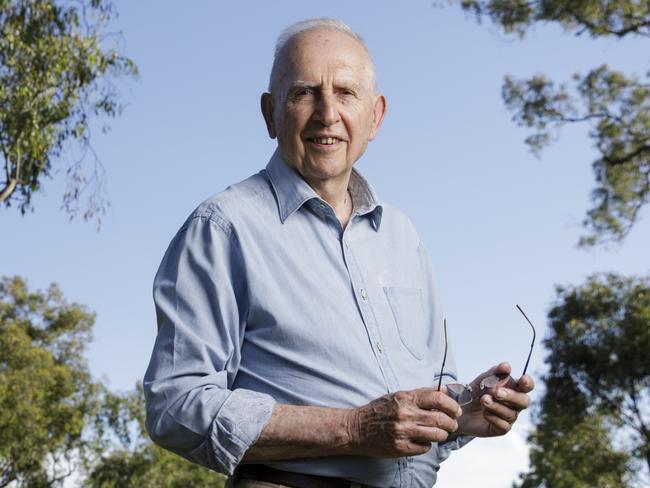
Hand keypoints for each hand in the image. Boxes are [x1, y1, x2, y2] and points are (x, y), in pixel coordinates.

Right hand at [347, 387, 462, 456]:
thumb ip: (422, 393)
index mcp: (405, 398)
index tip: (456, 410)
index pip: (437, 399)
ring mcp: (403, 432)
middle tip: (452, 424)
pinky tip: (421, 440)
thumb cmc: (378, 411)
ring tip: (438, 433)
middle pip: (441, 419)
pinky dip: (427, 444)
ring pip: (436, 435)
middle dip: (451, 423)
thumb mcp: (398, 396)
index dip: (452, 405)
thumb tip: (444, 390)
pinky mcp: (401, 448)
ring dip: (441, 435)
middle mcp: (405, 414)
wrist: (357, 428)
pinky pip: (425, 447)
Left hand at [457, 362, 533, 436]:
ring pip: (511, 414)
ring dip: (496, 406)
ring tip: (483, 400)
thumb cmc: (476, 392)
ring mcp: (509, 417)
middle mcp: (515, 404)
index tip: (523, 380)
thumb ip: (494, 373)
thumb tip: (506, 366)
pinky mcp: (501, 429)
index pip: (527, 386)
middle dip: (511, 396)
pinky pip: (502, 425)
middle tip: (496, 392)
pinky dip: (492, 416)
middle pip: (524, 401)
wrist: (460, 408)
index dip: (528, 383)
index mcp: (514, 389)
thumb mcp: (482, 380)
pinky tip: (484, 412)